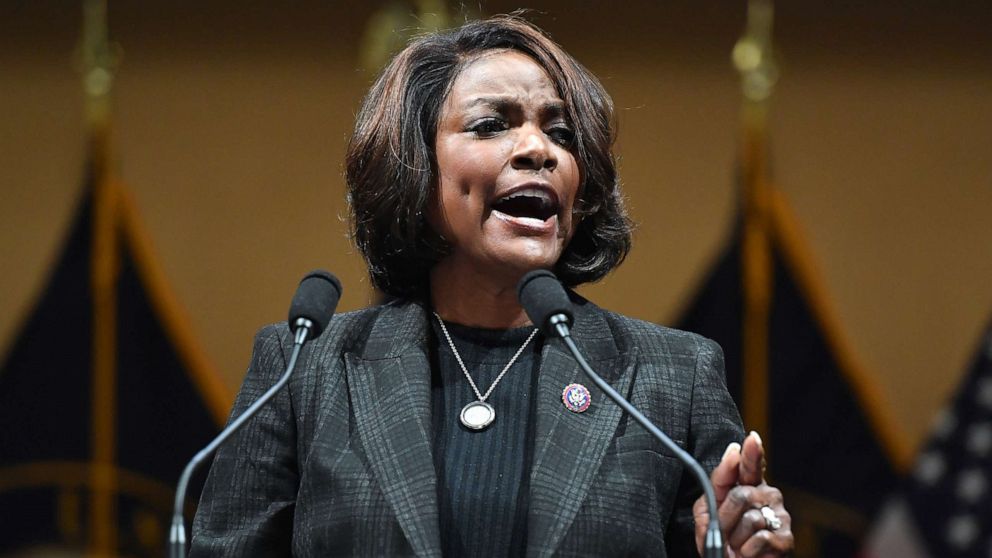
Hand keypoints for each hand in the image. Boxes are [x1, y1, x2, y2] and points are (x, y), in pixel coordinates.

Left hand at [693, 432, 793, 556]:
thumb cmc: (721, 538)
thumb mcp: (707, 511)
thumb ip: (715, 484)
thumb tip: (733, 454)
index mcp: (748, 485)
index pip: (750, 465)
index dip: (752, 452)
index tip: (752, 438)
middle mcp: (767, 495)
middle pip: (741, 495)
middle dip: (725, 517)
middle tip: (723, 532)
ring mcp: (780, 515)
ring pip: (750, 518)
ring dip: (735, 537)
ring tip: (736, 544)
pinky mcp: (786, 538)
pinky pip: (761, 538)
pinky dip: (746, 550)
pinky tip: (747, 552)